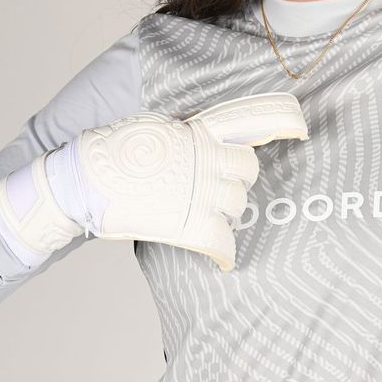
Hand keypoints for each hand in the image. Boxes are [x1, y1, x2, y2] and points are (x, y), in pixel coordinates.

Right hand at [0, 92, 308, 271]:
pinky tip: (223, 260)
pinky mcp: (187, 224)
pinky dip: (225, 253)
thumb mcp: (156, 128)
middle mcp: (204, 158)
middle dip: (240, 181)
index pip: (250, 121)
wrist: (81, 180)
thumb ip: (188, 133)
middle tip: (223, 189)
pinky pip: (223, 241)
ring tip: (211, 218)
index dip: (282, 121)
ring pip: (238, 205)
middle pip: (248, 170)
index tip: (300, 127)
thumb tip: (209, 138)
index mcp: (197, 131)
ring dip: (229, 214)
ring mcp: (198, 191)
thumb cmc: (113, 151)